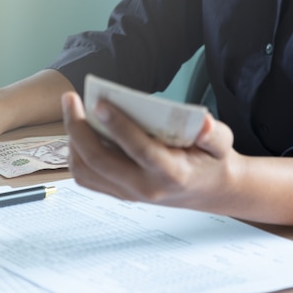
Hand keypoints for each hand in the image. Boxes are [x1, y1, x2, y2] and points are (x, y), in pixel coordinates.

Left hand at [62, 91, 239, 212]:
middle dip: (78, 128)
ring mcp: (128, 193)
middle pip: (99, 161)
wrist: (207, 190)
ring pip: (86, 170)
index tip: (99, 103)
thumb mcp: (222, 144)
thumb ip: (214, 134)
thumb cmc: (210, 160)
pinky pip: (86, 176)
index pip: (140, 150)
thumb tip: (204, 123)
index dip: (118, 126)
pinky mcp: (117, 193)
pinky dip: (75, 153)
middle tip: (70, 98)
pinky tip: (78, 131)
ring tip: (73, 111)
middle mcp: (145, 187)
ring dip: (72, 140)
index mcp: (172, 173)